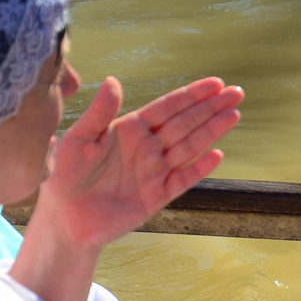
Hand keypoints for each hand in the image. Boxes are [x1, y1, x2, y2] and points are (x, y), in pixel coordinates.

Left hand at [37, 75, 243, 246]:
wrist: (65, 220)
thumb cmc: (64, 176)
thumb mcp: (77, 140)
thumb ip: (98, 113)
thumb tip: (113, 81)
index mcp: (129, 130)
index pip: (167, 107)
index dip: (191, 95)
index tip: (215, 83)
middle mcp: (147, 147)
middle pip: (185, 123)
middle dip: (211, 108)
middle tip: (236, 93)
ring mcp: (155, 171)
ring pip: (189, 147)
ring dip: (212, 131)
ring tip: (233, 114)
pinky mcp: (157, 196)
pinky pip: (183, 179)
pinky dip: (200, 168)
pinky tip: (217, 155)